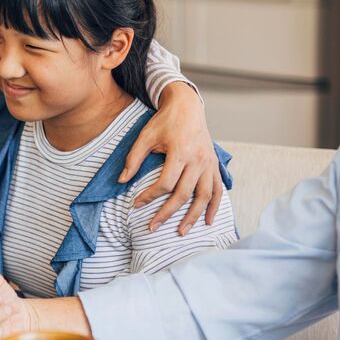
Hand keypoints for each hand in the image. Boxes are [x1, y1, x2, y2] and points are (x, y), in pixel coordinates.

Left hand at [122, 82, 222, 235]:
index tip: (136, 205)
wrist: (187, 106)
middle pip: (183, 194)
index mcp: (180, 152)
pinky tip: (209, 221)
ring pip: (204, 196)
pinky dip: (215, 206)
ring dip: (193, 216)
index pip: (165, 183)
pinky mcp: (214, 165)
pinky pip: (218, 190)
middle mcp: (197, 160)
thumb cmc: (165, 122)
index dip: (149, 197)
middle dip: (167, 213)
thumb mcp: (145, 136)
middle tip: (153, 227)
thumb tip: (121, 181)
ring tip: (181, 232)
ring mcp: (208, 164)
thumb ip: (134, 159)